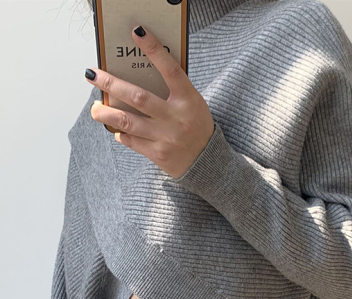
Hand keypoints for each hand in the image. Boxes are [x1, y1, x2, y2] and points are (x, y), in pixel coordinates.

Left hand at [85, 25, 214, 179]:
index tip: (137, 32)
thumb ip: (172, 92)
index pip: (170, 69)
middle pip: (137, 97)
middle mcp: (175, 118)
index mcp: (188, 100)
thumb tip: (138, 78)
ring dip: (106, 113)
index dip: (154, 49)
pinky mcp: (158, 154)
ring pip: (127, 121)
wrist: (207, 162)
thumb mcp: (193, 104)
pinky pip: (132, 141)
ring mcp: (166, 137)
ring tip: (95, 108)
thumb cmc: (197, 128)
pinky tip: (116, 128)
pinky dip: (121, 133)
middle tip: (93, 75)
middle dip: (111, 84)